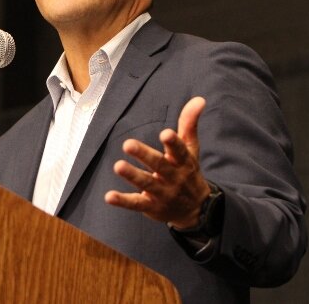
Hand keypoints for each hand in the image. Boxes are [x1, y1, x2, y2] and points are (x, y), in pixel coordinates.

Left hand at [104, 96, 210, 228]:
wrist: (196, 210)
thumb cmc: (188, 172)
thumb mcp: (191, 148)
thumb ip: (189, 123)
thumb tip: (199, 99)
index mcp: (183, 162)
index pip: (179, 151)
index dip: (173, 143)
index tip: (166, 133)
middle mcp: (173, 177)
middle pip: (159, 165)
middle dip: (144, 155)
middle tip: (128, 144)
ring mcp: (162, 193)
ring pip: (146, 183)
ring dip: (132, 175)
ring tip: (118, 166)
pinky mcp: (151, 206)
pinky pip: (136, 203)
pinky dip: (123, 201)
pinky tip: (109, 196)